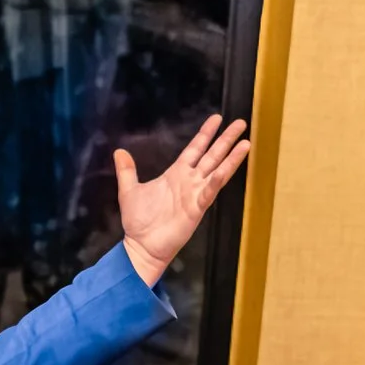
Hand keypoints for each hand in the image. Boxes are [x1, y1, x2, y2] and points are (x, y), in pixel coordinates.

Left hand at [115, 115, 250, 286]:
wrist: (141, 245)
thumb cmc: (138, 221)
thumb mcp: (129, 191)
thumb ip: (127, 171)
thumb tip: (119, 151)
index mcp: (176, 173)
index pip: (195, 148)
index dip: (206, 134)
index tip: (217, 118)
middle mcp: (189, 181)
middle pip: (212, 155)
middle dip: (225, 140)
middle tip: (240, 123)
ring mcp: (195, 194)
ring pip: (217, 170)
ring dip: (231, 158)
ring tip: (245, 143)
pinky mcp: (196, 208)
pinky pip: (208, 192)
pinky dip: (215, 181)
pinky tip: (223, 170)